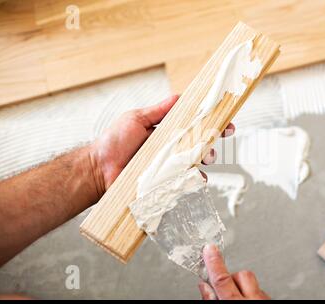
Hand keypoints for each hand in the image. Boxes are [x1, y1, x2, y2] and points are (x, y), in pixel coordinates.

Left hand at [89, 95, 233, 193]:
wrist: (98, 170)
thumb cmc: (114, 143)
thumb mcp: (135, 119)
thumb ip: (157, 110)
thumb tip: (179, 96)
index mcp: (167, 133)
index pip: (194, 125)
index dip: (211, 122)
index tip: (226, 120)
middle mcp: (171, 150)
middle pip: (200, 145)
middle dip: (213, 141)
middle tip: (216, 139)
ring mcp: (170, 168)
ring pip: (197, 164)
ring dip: (206, 159)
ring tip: (205, 157)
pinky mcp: (166, 184)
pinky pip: (186, 183)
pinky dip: (194, 181)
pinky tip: (195, 178)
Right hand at [199, 244, 269, 299]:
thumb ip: (212, 300)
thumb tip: (204, 285)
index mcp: (236, 303)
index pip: (222, 279)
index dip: (214, 263)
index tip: (209, 248)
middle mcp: (254, 300)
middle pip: (241, 275)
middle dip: (230, 278)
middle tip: (222, 291)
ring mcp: (265, 300)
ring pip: (251, 281)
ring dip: (240, 287)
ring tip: (235, 299)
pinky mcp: (271, 300)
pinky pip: (260, 289)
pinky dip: (251, 293)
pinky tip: (246, 302)